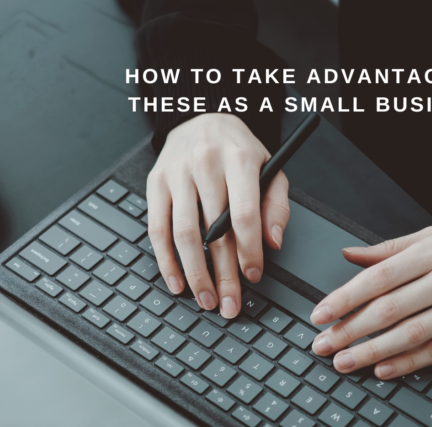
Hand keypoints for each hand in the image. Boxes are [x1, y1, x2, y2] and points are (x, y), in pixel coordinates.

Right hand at [146, 113, 289, 318]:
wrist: (201, 117)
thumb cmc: (238, 150)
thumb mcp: (270, 168)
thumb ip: (276, 206)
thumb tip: (272, 243)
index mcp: (239, 159)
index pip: (243, 214)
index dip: (249, 250)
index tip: (253, 276)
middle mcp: (205, 164)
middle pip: (213, 231)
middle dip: (223, 274)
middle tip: (229, 304)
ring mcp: (176, 174)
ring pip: (183, 234)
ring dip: (194, 273)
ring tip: (205, 299)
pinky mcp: (155, 184)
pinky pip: (156, 229)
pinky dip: (166, 261)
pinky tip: (176, 282)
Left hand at [309, 223, 431, 378]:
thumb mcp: (429, 236)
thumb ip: (387, 250)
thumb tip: (347, 254)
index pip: (378, 278)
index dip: (345, 299)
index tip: (319, 316)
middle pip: (391, 309)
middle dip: (351, 331)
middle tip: (323, 346)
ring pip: (414, 333)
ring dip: (374, 352)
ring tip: (345, 363)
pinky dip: (411, 363)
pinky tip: (384, 370)